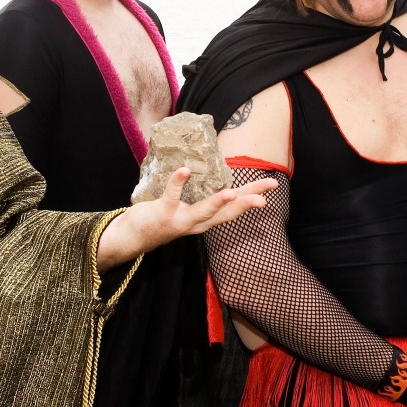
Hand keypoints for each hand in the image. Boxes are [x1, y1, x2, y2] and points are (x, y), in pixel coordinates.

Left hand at [97, 168, 277, 270]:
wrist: (134, 237)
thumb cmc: (164, 217)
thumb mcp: (188, 210)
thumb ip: (201, 195)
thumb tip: (213, 170)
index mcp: (206, 219)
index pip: (234, 207)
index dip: (253, 195)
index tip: (271, 184)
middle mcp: (197, 223)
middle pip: (226, 213)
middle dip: (246, 203)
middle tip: (265, 196)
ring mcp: (181, 219)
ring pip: (203, 212)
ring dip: (217, 203)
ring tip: (230, 193)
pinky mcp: (163, 212)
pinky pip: (172, 196)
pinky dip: (178, 183)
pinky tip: (184, 170)